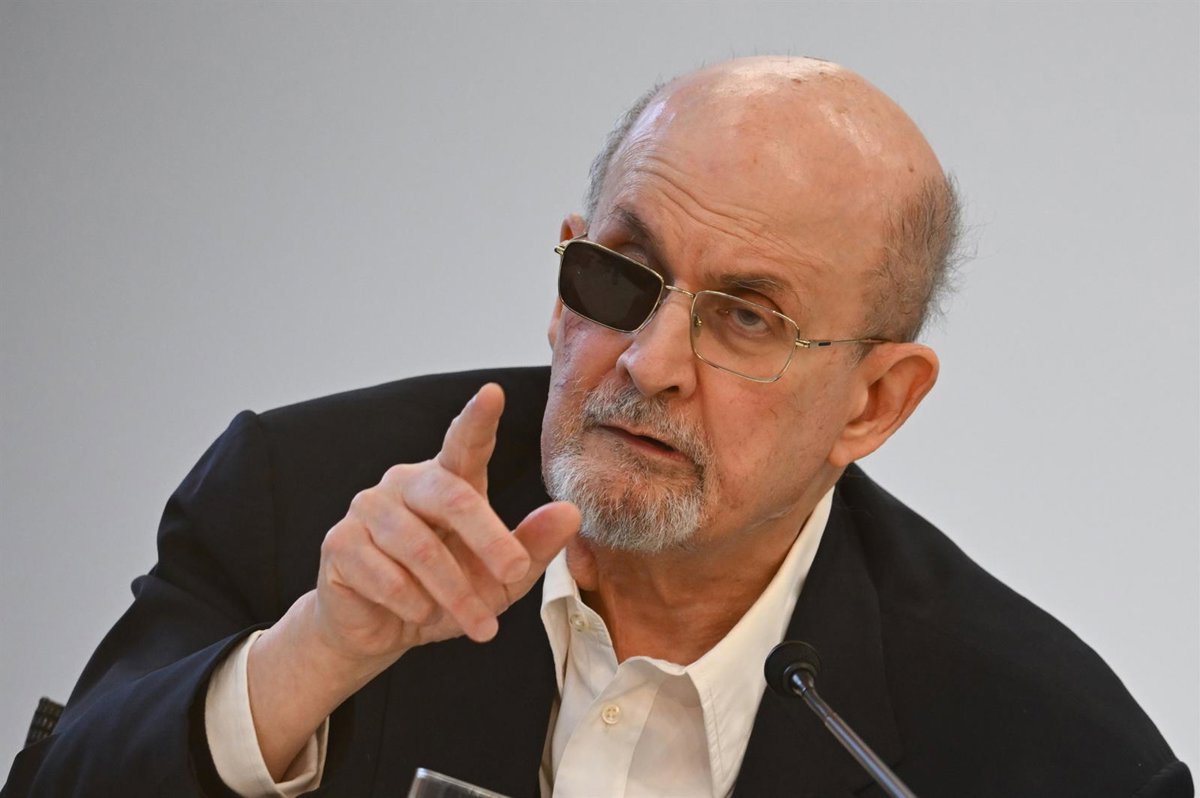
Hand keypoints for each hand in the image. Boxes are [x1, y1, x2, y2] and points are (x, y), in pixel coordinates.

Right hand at [312, 382, 579, 666]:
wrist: (383, 632)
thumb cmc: (447, 593)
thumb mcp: (501, 578)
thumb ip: (533, 545)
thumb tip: (572, 513)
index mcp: (448, 480)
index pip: (464, 443)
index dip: (478, 419)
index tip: (493, 394)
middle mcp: (406, 483)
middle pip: (453, 497)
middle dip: (489, 539)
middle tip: (515, 573)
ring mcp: (369, 509)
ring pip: (421, 548)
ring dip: (455, 594)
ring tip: (478, 624)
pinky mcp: (341, 543)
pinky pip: (386, 576)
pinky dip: (414, 604)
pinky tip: (420, 615)